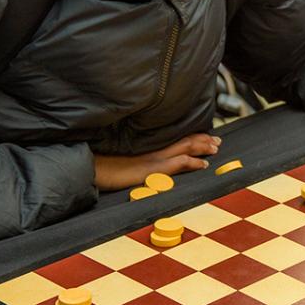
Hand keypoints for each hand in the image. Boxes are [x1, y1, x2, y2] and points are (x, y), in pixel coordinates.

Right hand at [93, 133, 219, 190]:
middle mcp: (151, 149)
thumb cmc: (98, 167)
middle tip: (217, 139)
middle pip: (181, 139)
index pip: (172, 138)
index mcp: (145, 147)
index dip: (189, 136)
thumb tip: (139, 167)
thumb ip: (132, 162)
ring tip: (216, 147)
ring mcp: (152, 158)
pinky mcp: (151, 169)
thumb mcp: (119, 163)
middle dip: (201, 138)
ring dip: (201, 146)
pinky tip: (203, 164)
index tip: (204, 135)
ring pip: (183, 146)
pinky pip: (176, 163)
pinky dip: (192, 163)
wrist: (87, 170)